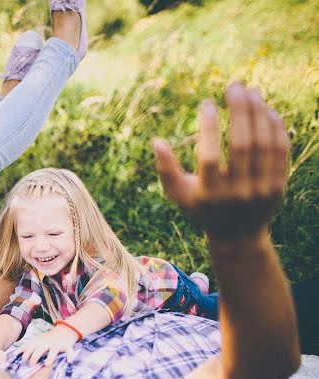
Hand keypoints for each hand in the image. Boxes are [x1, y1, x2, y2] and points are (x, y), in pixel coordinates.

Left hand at [17, 324, 77, 365]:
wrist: (64, 330)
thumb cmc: (47, 340)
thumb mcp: (36, 341)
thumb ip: (26, 347)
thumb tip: (13, 354)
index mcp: (39, 343)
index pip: (30, 348)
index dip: (25, 353)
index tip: (22, 360)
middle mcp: (47, 344)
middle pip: (40, 350)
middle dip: (35, 356)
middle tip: (31, 364)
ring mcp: (57, 345)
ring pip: (53, 351)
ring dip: (50, 357)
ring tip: (47, 364)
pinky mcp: (66, 346)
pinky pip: (69, 351)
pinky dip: (70, 355)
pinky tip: (69, 361)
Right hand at [152, 83, 289, 240]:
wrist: (238, 234)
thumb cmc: (202, 208)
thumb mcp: (180, 194)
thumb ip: (166, 170)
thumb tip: (156, 141)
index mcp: (209, 195)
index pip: (209, 157)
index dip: (208, 128)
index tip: (207, 103)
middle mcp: (236, 193)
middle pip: (241, 145)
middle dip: (239, 111)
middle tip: (234, 86)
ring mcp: (260, 190)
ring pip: (263, 144)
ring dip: (259, 113)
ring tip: (251, 92)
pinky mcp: (279, 186)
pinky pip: (280, 151)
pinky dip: (275, 127)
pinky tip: (266, 109)